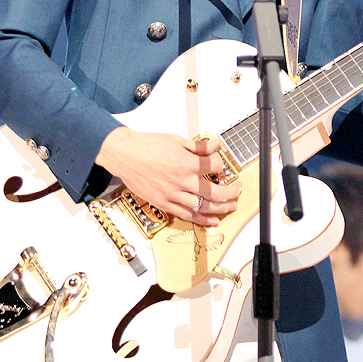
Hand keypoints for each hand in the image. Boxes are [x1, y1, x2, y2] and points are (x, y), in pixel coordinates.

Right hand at [96, 128, 240, 225]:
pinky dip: (202, 219)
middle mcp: (183, 181)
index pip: (215, 167)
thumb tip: (214, 145)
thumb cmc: (146, 146)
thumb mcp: (177, 141)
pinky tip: (212, 220)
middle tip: (237, 190)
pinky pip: (187, 215)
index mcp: (188, 163)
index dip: (221, 164)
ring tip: (230, 206)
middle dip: (231, 192)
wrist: (125, 155)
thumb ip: (198, 146)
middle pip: (216, 192)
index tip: (219, 164)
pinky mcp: (165, 203)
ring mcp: (174, 194)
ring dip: (221, 208)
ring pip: (204, 206)